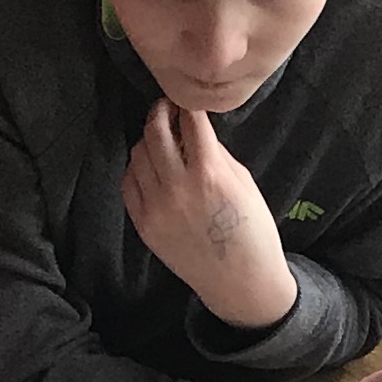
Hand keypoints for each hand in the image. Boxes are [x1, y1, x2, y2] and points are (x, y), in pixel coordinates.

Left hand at [122, 98, 297, 329]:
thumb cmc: (251, 230)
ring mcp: (156, 207)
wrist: (239, 281)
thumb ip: (216, 153)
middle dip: (161, 113)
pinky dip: (137, 168)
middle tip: (166, 109)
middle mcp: (177, 187)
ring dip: (148, 139)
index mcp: (209, 173)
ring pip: (138, 155)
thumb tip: (193, 129)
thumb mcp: (245, 183)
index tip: (187, 99)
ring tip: (159, 137)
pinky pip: (129, 183)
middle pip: (155, 132)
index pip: (190, 121)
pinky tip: (150, 166)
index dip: (187, 105)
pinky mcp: (144, 224)